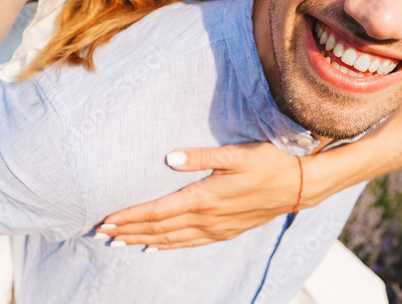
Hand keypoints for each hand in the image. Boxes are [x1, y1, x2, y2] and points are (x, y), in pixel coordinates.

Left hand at [95, 142, 302, 249]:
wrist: (300, 184)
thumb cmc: (269, 162)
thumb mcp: (235, 154)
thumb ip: (200, 157)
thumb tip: (168, 158)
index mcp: (204, 198)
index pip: (157, 212)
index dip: (130, 217)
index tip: (107, 220)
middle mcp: (207, 218)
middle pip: (158, 229)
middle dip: (128, 232)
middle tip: (101, 234)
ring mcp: (217, 228)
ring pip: (171, 239)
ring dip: (142, 241)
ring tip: (119, 242)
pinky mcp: (226, 231)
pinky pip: (189, 243)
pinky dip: (168, 246)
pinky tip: (155, 247)